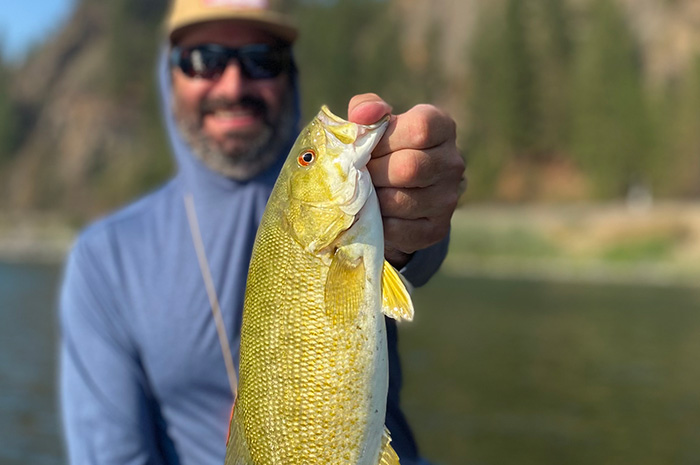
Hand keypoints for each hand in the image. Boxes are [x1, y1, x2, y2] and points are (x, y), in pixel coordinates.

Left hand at [348, 93, 465, 267]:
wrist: (396, 194)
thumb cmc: (382, 150)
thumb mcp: (375, 124)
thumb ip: (367, 109)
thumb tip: (363, 114)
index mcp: (442, 128)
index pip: (421, 128)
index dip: (386, 139)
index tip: (368, 147)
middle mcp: (453, 163)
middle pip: (409, 168)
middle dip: (373, 172)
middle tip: (357, 174)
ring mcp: (448, 199)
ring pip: (399, 201)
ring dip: (372, 198)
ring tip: (363, 192)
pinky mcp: (436, 229)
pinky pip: (398, 229)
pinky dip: (377, 222)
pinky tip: (372, 213)